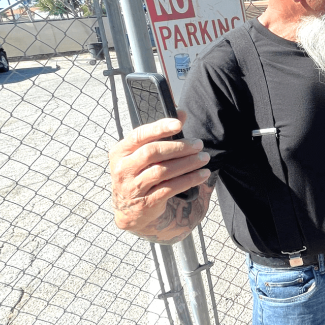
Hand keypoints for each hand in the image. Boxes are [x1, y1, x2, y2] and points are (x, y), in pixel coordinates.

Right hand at [109, 111, 210, 234]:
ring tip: (203, 158)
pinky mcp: (146, 202)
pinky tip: (201, 175)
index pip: (139, 135)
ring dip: (187, 163)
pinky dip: (188, 180)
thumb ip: (160, 134)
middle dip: (179, 147)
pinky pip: (170, 188)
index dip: (159, 128)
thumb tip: (182, 113)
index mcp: (120, 152)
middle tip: (198, 144)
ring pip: (163, 171)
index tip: (179, 123)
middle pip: (152, 152)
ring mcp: (133, 187)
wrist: (129, 211)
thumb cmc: (139, 174)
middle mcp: (123, 169)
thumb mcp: (142, 154)